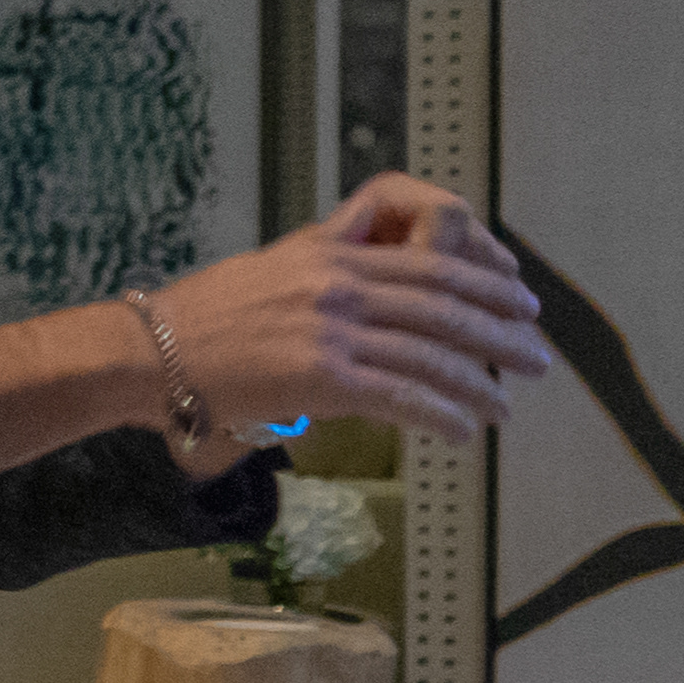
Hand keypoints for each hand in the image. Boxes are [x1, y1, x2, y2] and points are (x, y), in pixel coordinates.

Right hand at [144, 174, 551, 445]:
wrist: (147, 350)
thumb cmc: (197, 319)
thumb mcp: (271, 272)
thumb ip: (326, 277)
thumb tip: (370, 306)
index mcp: (331, 253)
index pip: (431, 264)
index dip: (487, 284)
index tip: (519, 303)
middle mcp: (339, 285)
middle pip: (444, 307)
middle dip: (499, 333)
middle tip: (536, 356)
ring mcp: (331, 331)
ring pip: (430, 354)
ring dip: (479, 383)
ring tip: (507, 406)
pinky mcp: (318, 378)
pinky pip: (401, 395)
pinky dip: (441, 412)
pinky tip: (466, 429)